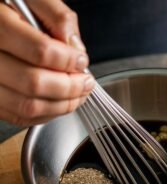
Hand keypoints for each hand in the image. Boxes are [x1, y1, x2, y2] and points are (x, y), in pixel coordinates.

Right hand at [0, 0, 94, 126]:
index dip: (68, 61)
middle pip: (34, 83)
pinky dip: (47, 114)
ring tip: (78, 95)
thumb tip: (75, 47)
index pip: (40, 51)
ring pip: (28, 105)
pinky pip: (20, 116)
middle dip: (70, 87)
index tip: (82, 61)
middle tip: (85, 83)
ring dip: (62, 105)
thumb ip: (56, 16)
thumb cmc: (9, 6)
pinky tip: (60, 103)